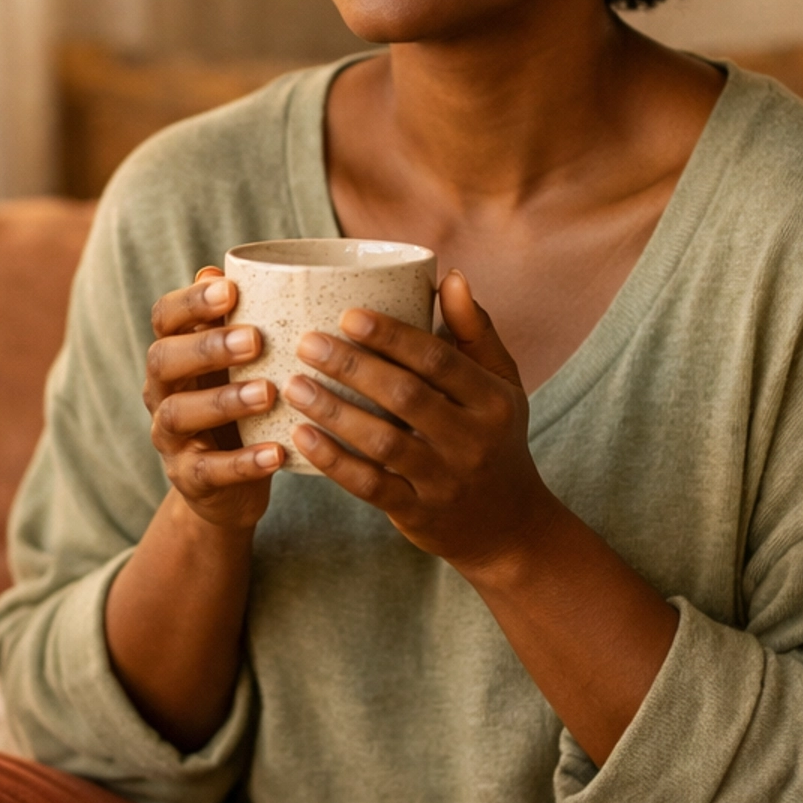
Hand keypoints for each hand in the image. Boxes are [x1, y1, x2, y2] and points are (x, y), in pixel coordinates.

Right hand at [144, 267, 284, 529]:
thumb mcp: (239, 366)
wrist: (229, 490)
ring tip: (268, 393)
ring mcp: (169, 438)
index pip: (164, 319)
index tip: (229, 290)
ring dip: (223, 401)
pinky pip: (208, 471)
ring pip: (178, 413)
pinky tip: (277, 452)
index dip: (190, 303)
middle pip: (163, 360)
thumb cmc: (241, 410)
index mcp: (174, 355)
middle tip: (255, 339)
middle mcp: (161, 392)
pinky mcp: (189, 479)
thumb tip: (219, 270)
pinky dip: (242, 463)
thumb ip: (234, 323)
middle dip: (206, 347)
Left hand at [283, 269, 550, 574]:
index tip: (348, 314)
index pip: (438, 360)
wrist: (508, 526)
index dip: (392, 336)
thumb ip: (475, 331)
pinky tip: (301, 437)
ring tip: (293, 384)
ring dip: (335, 412)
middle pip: (406, 397)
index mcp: (493, 401)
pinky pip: (370, 486)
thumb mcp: (501, 385)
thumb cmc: (495, 438)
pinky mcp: (418, 513)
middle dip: (353, 367)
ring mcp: (445, 481)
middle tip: (307, 343)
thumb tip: (450, 276)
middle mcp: (473, 441)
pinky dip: (333, 461)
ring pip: (383, 443)